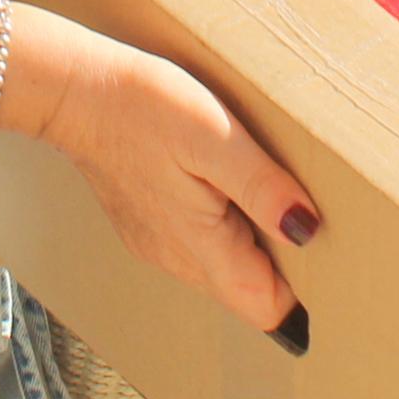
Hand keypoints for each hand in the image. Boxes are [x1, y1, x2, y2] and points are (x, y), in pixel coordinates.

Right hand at [15, 13, 310, 331]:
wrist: (71, 89)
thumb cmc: (142, 106)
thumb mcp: (215, 137)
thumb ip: (262, 187)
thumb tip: (307, 231)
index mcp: (200, 246)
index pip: (264, 309)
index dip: (301, 294)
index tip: (326, 256)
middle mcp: (175, 259)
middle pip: (246, 290)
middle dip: (282, 264)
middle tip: (303, 211)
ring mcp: (156, 243)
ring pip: (221, 266)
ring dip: (249, 240)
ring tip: (264, 190)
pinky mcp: (144, 221)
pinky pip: (196, 242)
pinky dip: (220, 224)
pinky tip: (219, 180)